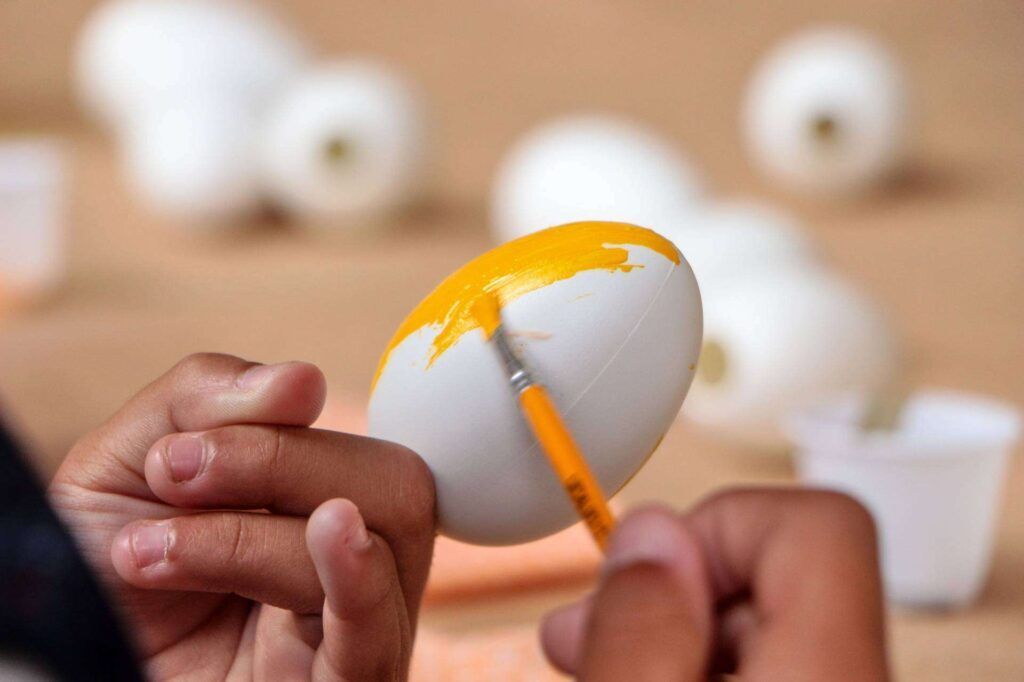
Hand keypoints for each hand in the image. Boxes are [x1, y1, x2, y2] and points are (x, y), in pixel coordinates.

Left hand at [48, 353, 435, 679]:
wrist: (47, 677)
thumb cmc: (95, 582)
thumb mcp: (127, 464)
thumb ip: (204, 398)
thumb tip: (304, 380)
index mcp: (322, 515)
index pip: (364, 450)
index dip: (277, 430)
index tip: (172, 451)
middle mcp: (356, 573)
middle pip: (398, 487)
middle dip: (280, 461)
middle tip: (175, 478)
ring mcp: (354, 637)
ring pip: (380, 546)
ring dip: (252, 534)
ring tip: (151, 554)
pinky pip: (377, 632)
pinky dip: (357, 573)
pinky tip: (332, 531)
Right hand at [541, 489, 888, 680]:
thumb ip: (638, 632)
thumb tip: (650, 533)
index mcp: (831, 677)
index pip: (819, 524)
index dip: (719, 528)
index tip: (651, 583)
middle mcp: (857, 681)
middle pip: (785, 573)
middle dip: (678, 592)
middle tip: (592, 642)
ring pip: (769, 628)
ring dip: (679, 635)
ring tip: (603, 665)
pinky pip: (768, 668)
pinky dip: (697, 667)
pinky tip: (647, 679)